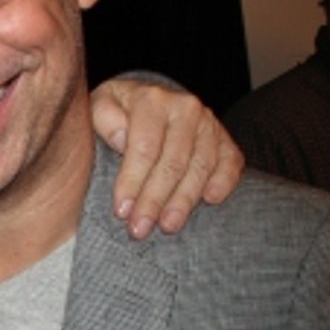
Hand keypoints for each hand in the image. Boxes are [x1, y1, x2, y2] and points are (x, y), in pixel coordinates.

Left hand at [90, 78, 243, 239]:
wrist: (149, 102)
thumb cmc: (118, 112)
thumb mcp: (99, 106)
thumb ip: (103, 118)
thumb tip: (120, 139)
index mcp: (152, 100)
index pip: (144, 147)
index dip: (133, 181)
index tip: (121, 211)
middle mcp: (185, 108)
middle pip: (172, 162)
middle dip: (155, 199)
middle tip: (140, 229)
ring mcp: (208, 124)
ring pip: (200, 166)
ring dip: (184, 200)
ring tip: (168, 226)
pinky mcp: (224, 140)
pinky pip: (230, 162)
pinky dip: (224, 181)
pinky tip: (211, 200)